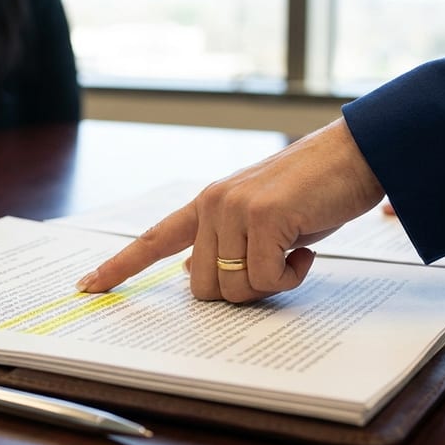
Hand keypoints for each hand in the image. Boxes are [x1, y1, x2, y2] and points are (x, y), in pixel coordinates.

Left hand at [76, 118, 384, 302]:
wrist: (356, 154)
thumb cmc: (314, 190)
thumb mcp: (260, 216)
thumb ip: (225, 240)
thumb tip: (195, 274)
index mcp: (207, 203)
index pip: (154, 239)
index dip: (120, 266)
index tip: (88, 286)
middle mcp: (213, 204)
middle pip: (205, 288)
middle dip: (242, 290)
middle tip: (275, 266)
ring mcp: (235, 208)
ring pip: (234, 288)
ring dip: (270, 283)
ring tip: (293, 250)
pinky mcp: (264, 217)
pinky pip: (266, 279)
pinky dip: (291, 276)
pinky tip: (305, 248)